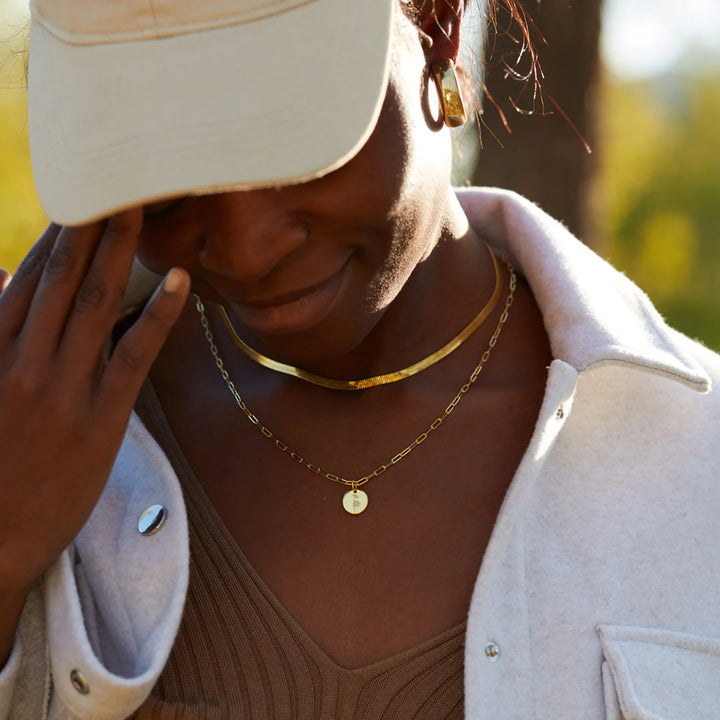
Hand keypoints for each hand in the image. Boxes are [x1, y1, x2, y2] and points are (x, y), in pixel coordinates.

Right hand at [0, 209, 188, 592]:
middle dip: (93, 223)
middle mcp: (25, 359)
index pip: (29, 276)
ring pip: (98, 303)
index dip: (59, 232)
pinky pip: (133, 355)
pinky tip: (181, 279)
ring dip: (124, 250)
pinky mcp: (101, 418)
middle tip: (121, 175)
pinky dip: (159, 315)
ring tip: (146, 206)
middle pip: (65, 276)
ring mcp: (65, 388)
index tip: (83, 194)